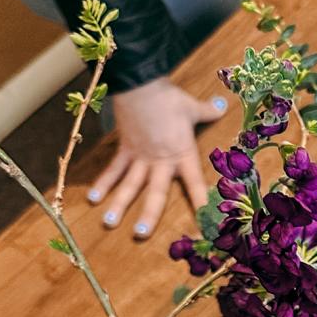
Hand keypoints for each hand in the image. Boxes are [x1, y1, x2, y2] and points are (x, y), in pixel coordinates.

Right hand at [86, 78, 226, 239]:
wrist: (139, 81)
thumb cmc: (167, 96)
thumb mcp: (192, 106)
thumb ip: (208, 111)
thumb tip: (223, 105)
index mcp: (182, 156)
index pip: (195, 186)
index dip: (202, 206)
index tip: (205, 228)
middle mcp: (160, 162)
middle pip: (155, 193)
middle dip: (148, 215)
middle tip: (141, 235)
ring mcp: (140, 157)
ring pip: (129, 185)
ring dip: (119, 204)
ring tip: (109, 224)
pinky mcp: (124, 148)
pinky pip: (113, 169)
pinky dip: (102, 183)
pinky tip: (93, 198)